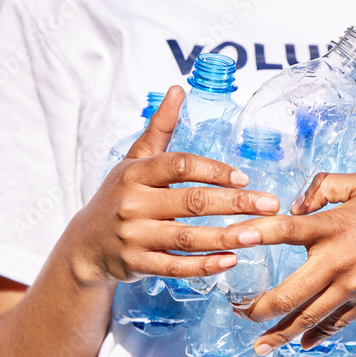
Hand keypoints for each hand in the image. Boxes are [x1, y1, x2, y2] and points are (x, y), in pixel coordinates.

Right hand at [70, 86, 280, 284]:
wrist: (86, 244)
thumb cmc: (119, 196)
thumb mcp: (134, 160)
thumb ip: (159, 128)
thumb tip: (178, 89)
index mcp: (135, 173)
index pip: (179, 166)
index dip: (214, 171)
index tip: (245, 178)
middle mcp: (133, 204)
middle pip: (191, 202)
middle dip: (235, 203)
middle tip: (270, 204)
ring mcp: (134, 236)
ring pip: (187, 237)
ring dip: (226, 237)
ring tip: (258, 234)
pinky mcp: (137, 264)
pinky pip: (175, 267)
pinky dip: (204, 266)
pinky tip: (231, 260)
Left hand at [232, 172, 355, 354]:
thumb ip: (324, 186)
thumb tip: (296, 204)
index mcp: (334, 227)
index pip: (284, 231)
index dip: (254, 233)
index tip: (229, 237)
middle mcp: (338, 262)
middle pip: (289, 294)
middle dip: (258, 308)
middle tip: (236, 312)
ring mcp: (353, 287)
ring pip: (308, 318)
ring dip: (280, 333)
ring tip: (258, 345)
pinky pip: (336, 324)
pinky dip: (316, 336)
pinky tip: (300, 344)